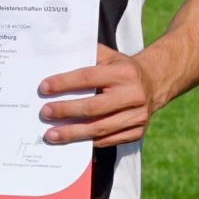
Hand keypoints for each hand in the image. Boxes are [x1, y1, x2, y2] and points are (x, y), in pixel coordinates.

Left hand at [38, 45, 156, 147]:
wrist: (154, 83)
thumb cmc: (123, 69)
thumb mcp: (109, 56)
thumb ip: (87, 57)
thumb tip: (56, 62)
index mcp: (125, 72)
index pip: (89, 78)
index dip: (64, 83)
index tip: (44, 88)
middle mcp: (134, 95)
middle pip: (93, 107)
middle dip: (65, 111)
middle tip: (45, 113)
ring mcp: (137, 116)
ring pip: (99, 128)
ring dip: (72, 133)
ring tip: (51, 134)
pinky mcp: (137, 132)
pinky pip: (108, 140)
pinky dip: (88, 141)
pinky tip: (72, 141)